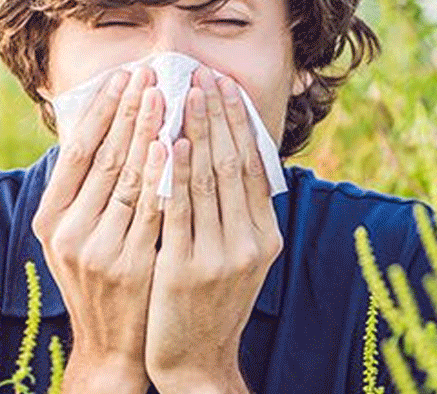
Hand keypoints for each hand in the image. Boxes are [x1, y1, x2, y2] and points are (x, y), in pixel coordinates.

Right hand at [32, 66, 167, 393]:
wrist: (111, 347)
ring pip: (127, 178)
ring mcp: (98, 250)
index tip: (122, 76)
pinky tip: (174, 145)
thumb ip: (85, 190)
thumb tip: (102, 127)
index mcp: (51, 219)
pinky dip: (162, 175)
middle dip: (128, 111)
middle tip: (149, 72)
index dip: (101, 110)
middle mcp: (68, 232)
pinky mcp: (129, 265)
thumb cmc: (99, 279)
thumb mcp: (76, 236)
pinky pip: (150, 210)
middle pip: (103, 157)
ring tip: (166, 94)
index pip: (77, 151)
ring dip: (148, 132)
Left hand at [146, 66, 282, 393]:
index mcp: (265, 237)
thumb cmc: (209, 302)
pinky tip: (170, 142)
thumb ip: (237, 214)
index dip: (240, 123)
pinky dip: (177, 172)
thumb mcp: (237, 259)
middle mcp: (250, 243)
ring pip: (208, 179)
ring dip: (197, 131)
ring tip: (186, 93)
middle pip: (234, 164)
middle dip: (218, 114)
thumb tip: (231, 157)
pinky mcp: (186, 268)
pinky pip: (180, 209)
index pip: (254, 166)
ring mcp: (220, 256)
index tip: (226, 86)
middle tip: (205, 74)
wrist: (195, 362)